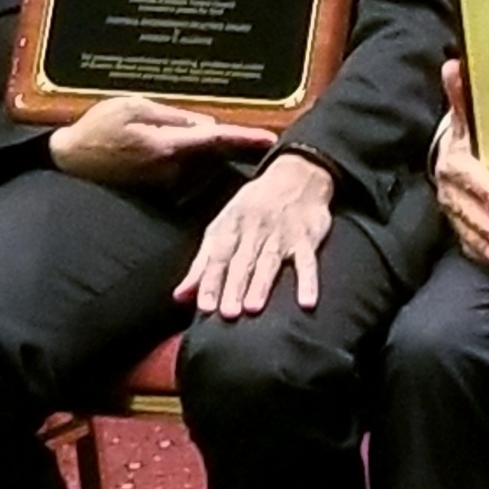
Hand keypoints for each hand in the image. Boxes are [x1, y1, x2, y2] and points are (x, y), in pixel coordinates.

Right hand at [45, 95, 276, 186]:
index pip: (217, 141)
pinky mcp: (159, 194)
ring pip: (204, 168)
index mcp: (167, 146)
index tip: (272, 138)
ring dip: (214, 156)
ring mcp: (165, 186)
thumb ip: (175, 117)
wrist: (69, 161)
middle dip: (234, 146)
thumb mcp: (134, 106)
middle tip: (255, 135)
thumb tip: (209, 125)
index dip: (246, 138)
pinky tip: (185, 153)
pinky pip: (188, 177)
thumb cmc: (98, 128)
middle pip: (216, 157)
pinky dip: (196, 165)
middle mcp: (171, 171)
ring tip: (216, 141)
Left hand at [178, 151, 335, 317]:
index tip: (204, 306)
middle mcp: (255, 231)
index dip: (210, 281)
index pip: (217, 256)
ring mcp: (282, 235)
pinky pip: (307, 262)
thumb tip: (179, 296)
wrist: (296, 175)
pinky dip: (308, 281)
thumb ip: (202, 264)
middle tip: (227, 313)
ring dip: (261, 284)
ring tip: (253, 308)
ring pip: (270, 261)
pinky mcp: (307, 239)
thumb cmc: (253, 207)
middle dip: (234, 287)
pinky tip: (306, 302)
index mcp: (231, 228)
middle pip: (242, 262)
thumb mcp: (223, 226)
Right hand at [433, 58, 488, 264]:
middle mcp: (450, 186)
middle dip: (481, 222)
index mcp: (453, 159)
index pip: (463, 173)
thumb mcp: (465, 114)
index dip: (478, 185)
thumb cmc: (467, 133)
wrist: (452, 152)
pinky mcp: (461, 222)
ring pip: (463, 226)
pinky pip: (465, 240)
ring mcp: (454, 207)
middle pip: (462, 207)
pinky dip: (477, 251)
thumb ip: (460, 93)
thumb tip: (454, 64)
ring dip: (481, 239)